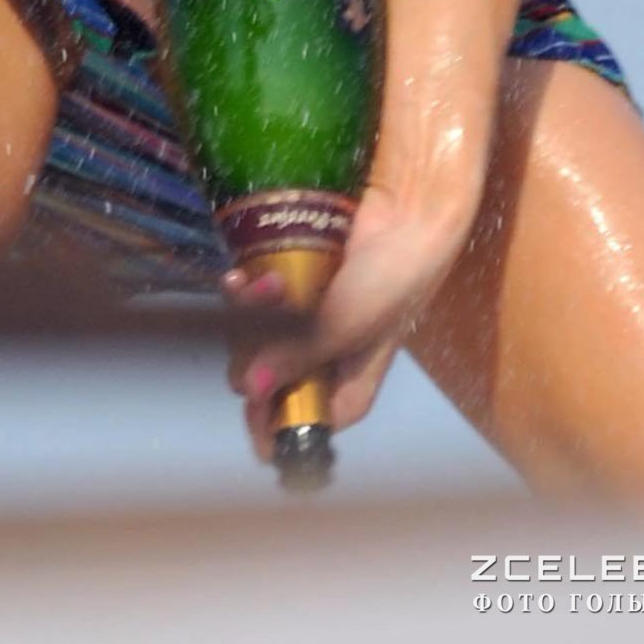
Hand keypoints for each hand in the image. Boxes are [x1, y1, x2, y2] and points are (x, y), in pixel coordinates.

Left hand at [227, 181, 473, 456]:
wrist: (402, 217)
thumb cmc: (388, 283)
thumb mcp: (346, 326)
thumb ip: (299, 357)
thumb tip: (251, 389)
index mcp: (341, 393)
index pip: (295, 426)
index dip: (266, 420)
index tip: (249, 396)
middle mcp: (316, 366)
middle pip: (262, 380)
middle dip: (254, 350)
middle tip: (266, 320)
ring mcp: (299, 328)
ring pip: (250, 337)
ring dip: (251, 310)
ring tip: (274, 281)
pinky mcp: (286, 292)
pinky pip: (248, 302)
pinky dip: (244, 290)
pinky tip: (241, 275)